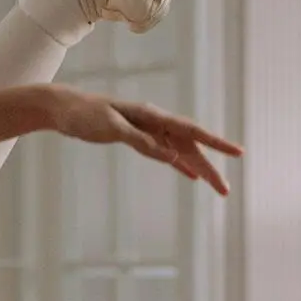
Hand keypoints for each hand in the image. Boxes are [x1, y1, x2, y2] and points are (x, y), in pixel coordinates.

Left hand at [37, 86, 239, 195]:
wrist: (64, 109)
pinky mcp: (137, 139)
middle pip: (190, 146)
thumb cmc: (84, 114)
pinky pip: (165, 154)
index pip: (191, 130)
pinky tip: (191, 175)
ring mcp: (147, 131)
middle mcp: (154, 123)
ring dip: (199, 169)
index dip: (215, 143)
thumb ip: (142, 141)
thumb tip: (172, 156)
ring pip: (180, 152)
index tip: (237, 153)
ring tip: (217, 187)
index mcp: (151, 116)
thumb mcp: (111, 127)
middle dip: (210, 168)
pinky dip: (179, 165)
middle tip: (226, 191)